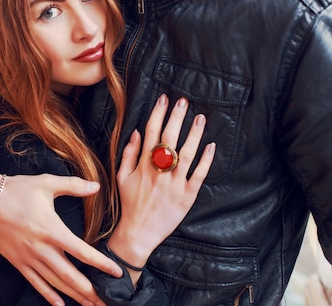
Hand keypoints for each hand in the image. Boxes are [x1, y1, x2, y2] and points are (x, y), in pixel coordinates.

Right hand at [0, 173, 121, 305]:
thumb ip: (73, 186)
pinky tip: (60, 305)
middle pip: (71, 276)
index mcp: (52, 230)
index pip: (82, 252)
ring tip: (90, 305)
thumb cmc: (16, 190)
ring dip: (74, 296)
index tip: (116, 273)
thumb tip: (96, 186)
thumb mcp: (46, 183)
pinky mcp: (17, 262)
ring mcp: (28, 258)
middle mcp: (41, 248)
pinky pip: (35, 283)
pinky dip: (49, 295)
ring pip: (55, 283)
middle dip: (91, 291)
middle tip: (107, 301)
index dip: (101, 264)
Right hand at [109, 94, 215, 273]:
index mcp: (143, 166)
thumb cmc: (129, 204)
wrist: (138, 232)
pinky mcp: (187, 196)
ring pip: (186, 154)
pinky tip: (211, 146)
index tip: (164, 99)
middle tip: (184, 101)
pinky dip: (205, 160)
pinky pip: (198, 175)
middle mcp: (159, 172)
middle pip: (169, 139)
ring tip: (200, 118)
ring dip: (194, 134)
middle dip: (176, 118)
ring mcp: (174, 184)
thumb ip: (128, 153)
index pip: (151, 133)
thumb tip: (136, 132)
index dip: (158, 114)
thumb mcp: (122, 177)